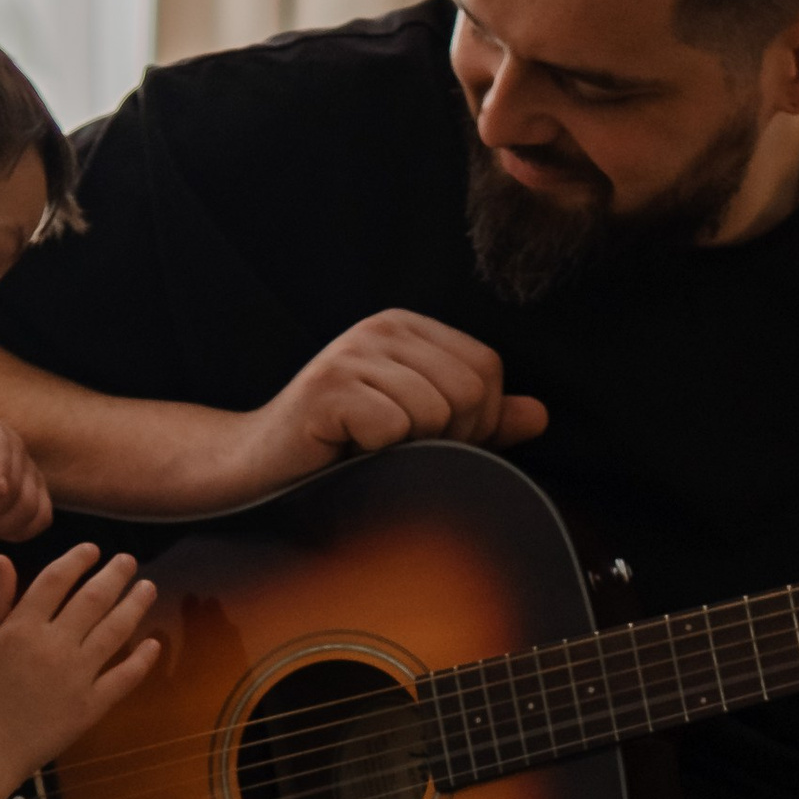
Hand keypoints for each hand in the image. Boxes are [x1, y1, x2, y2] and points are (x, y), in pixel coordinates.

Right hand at [0, 543, 158, 784]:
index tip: (92, 549)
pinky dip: (142, 660)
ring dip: (135, 605)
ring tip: (147, 588)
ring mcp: (76, 678)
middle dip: (115, 574)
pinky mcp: (90, 707)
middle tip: (129, 561)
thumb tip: (2, 559)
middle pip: (93, 599)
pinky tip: (154, 643)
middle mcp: (54, 647)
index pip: (56, 580)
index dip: (77, 560)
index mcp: (21, 628)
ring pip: (115, 631)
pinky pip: (123, 678)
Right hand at [241, 313, 549, 488]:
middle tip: (402, 452)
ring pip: (436, 411)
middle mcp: (381, 327)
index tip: (431, 442)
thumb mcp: (420, 430)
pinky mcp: (328, 387)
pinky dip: (379, 456)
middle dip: (451, 438)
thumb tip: (539, 415)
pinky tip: (347, 452)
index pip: (487, 368)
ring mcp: (352, 353)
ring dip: (411, 450)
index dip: (477, 420)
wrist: (259, 471)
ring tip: (372, 452)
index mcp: (407, 328)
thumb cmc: (341, 451)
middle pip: (470, 388)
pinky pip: (395, 429)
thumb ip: (480, 420)